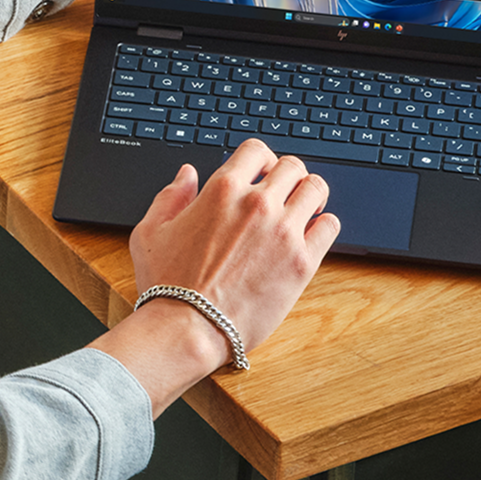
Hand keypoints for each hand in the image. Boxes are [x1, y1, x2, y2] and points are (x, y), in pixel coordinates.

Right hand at [97, 139, 340, 409]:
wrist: (188, 328)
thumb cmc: (167, 284)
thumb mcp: (151, 232)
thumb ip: (170, 196)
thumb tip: (187, 175)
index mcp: (222, 190)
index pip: (257, 151)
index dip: (261, 159)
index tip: (262, 173)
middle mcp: (257, 204)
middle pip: (292, 166)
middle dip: (289, 176)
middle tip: (285, 194)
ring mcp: (284, 231)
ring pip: (316, 189)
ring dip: (311, 195)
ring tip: (305, 210)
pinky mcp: (302, 262)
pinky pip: (330, 226)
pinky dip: (324, 225)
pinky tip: (312, 234)